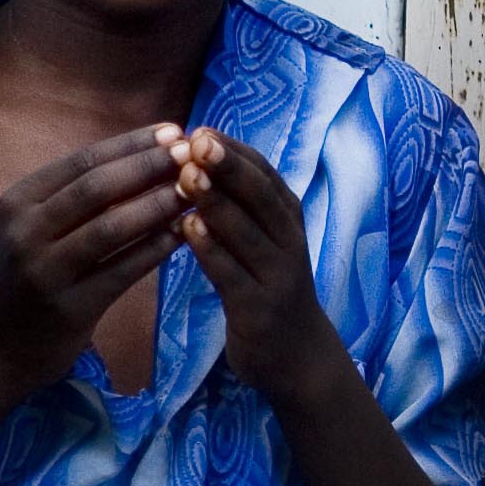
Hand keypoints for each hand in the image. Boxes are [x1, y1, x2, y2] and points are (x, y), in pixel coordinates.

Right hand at [0, 127, 199, 388]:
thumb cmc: (23, 278)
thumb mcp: (33, 228)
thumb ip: (75, 196)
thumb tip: (144, 155)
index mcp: (18, 201)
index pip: (82, 161)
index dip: (131, 144)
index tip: (174, 131)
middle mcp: (26, 231)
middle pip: (97, 187)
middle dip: (150, 166)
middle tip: (194, 154)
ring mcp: (45, 271)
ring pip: (112, 227)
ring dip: (159, 205)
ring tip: (196, 191)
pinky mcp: (70, 308)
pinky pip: (122, 270)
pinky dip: (155, 249)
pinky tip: (183, 235)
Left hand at [169, 131, 349, 407]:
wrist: (297, 357)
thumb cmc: (268, 287)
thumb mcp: (264, 240)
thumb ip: (240, 205)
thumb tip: (197, 156)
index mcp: (288, 219)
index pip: (264, 175)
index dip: (233, 151)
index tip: (200, 128)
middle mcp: (289, 241)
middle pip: (260, 197)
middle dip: (229, 166)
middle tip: (197, 139)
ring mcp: (276, 276)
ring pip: (246, 232)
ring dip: (216, 202)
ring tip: (187, 175)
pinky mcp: (258, 309)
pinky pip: (231, 274)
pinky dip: (211, 250)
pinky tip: (187, 229)